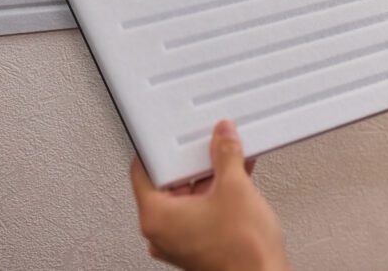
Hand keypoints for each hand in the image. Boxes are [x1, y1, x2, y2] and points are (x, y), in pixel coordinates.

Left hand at [130, 120, 289, 270]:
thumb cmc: (243, 252)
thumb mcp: (235, 187)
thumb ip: (226, 154)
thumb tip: (223, 137)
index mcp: (156, 218)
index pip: (144, 172)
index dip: (160, 150)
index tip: (173, 138)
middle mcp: (162, 234)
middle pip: (169, 184)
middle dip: (194, 163)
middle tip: (210, 147)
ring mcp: (181, 243)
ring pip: (188, 199)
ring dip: (210, 178)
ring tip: (231, 162)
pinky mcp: (199, 247)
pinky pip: (201, 212)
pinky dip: (216, 195)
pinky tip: (238, 180)